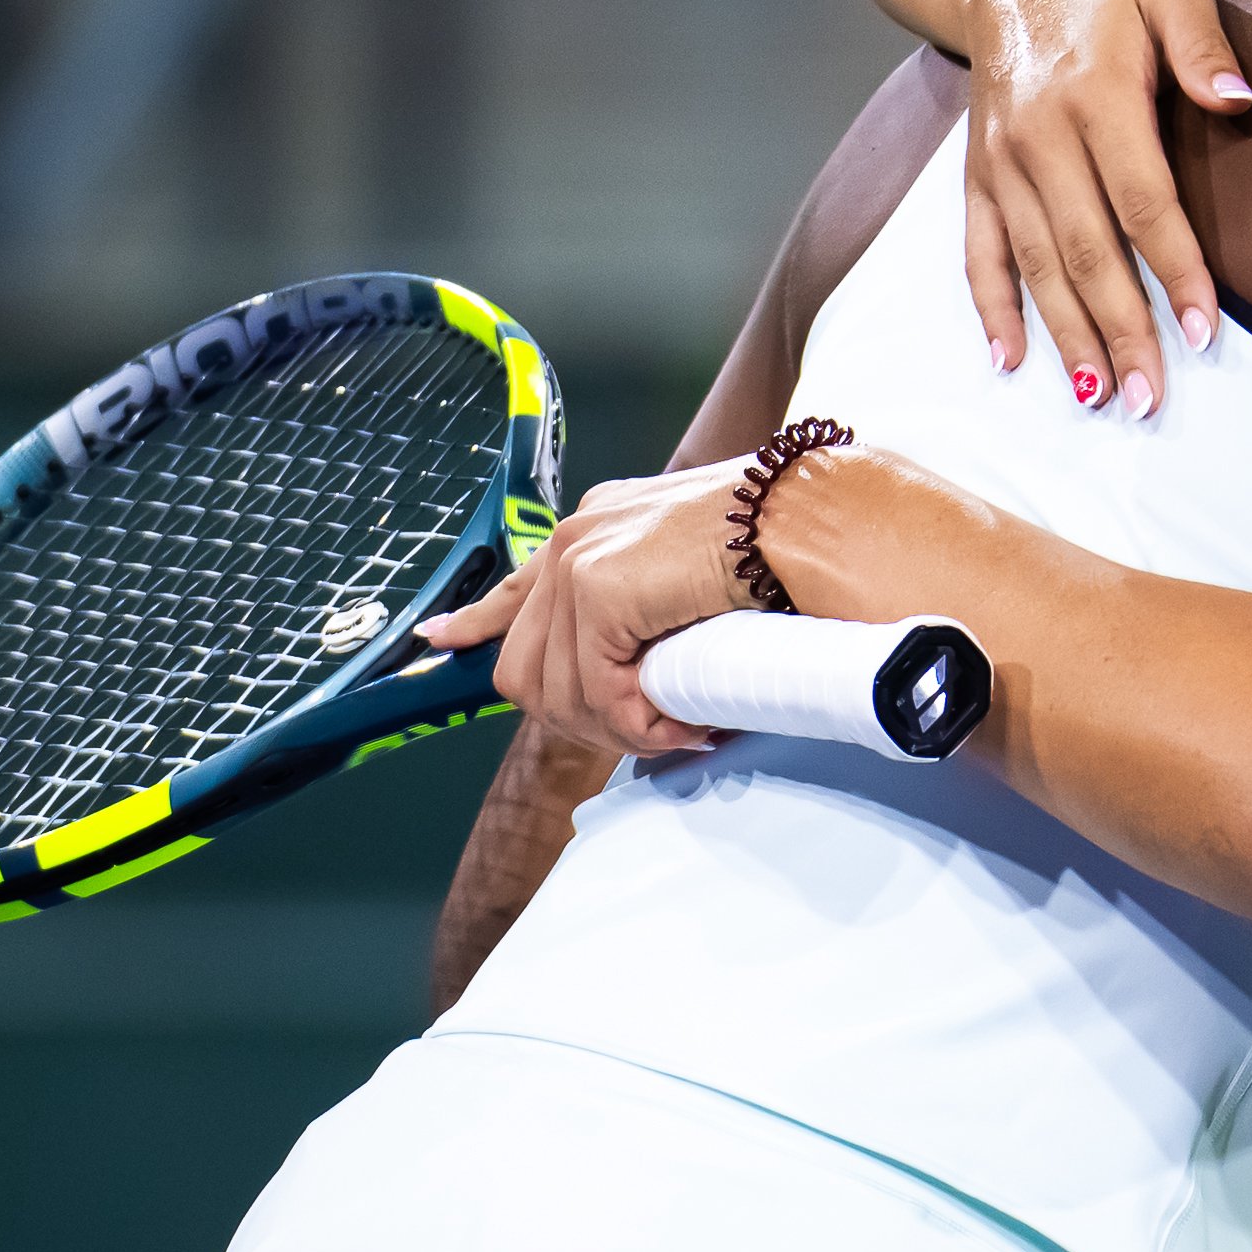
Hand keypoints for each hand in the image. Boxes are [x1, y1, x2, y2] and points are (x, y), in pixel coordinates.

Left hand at [422, 465, 752, 762]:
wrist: (810, 519)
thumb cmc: (780, 545)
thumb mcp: (693, 576)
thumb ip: (648, 612)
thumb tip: (637, 676)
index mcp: (595, 528)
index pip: (515, 588)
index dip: (475, 623)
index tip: (441, 640)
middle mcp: (577, 536)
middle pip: (526, 666)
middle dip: (581, 718)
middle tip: (651, 732)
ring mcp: (581, 559)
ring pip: (555, 690)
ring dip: (616, 729)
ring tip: (678, 729)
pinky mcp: (600, 588)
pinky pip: (598, 690)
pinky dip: (638, 722)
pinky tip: (680, 722)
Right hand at [963, 0, 1251, 419]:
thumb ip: (1206, 46)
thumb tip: (1240, 103)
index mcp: (1094, 97)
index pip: (1142, 201)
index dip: (1173, 269)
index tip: (1202, 330)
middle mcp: (1040, 137)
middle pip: (1085, 249)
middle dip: (1119, 329)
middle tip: (1149, 397)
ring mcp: (1000, 161)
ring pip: (1034, 262)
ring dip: (1064, 334)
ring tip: (1098, 395)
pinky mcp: (975, 174)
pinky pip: (978, 251)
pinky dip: (992, 308)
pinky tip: (1012, 360)